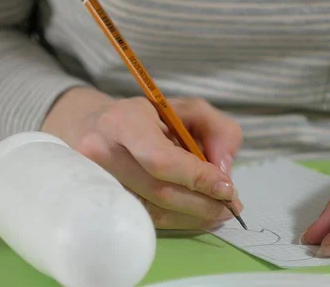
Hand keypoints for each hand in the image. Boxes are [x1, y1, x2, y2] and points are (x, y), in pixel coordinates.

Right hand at [42, 87, 242, 228]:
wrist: (97, 128)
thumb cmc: (150, 117)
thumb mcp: (189, 109)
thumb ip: (217, 130)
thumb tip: (224, 170)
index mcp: (123, 122)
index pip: (161, 159)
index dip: (197, 178)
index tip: (228, 189)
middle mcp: (102, 152)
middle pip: (159, 190)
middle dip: (202, 203)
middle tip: (231, 207)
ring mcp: (97, 181)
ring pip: (153, 211)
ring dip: (193, 217)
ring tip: (219, 212)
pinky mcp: (102, 202)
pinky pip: (146, 219)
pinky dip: (178, 220)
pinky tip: (197, 215)